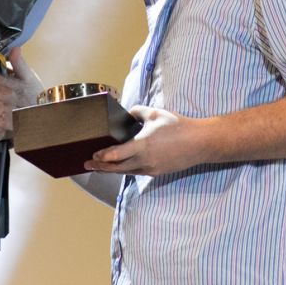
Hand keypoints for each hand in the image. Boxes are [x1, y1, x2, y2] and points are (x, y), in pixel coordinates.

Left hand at [84, 106, 210, 175]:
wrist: (198, 143)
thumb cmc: (177, 126)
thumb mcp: (155, 113)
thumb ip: (137, 112)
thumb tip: (127, 114)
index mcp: (142, 145)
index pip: (116, 155)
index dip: (102, 157)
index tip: (92, 156)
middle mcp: (144, 160)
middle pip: (117, 168)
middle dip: (101, 167)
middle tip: (88, 165)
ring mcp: (150, 169)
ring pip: (126, 172)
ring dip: (112, 170)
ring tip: (100, 167)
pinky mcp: (156, 172)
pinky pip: (137, 171)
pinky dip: (126, 169)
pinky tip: (121, 166)